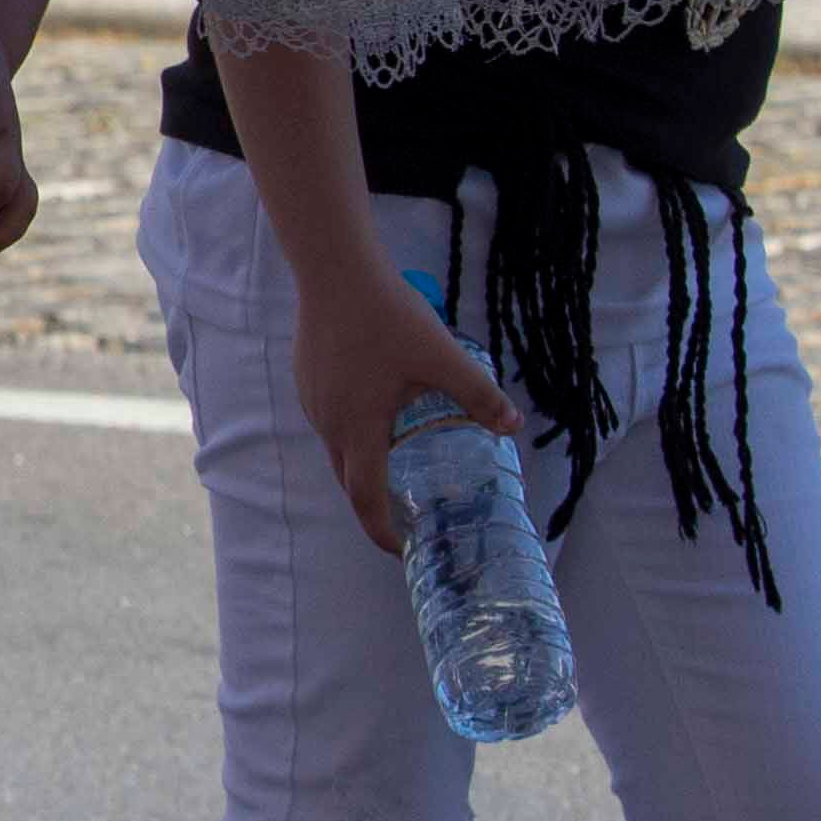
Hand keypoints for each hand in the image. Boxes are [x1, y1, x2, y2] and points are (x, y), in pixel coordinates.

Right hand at [292, 260, 526, 556]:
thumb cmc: (387, 317)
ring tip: (397, 464)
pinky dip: (354, 435)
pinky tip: (378, 412)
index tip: (402, 548)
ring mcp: (314, 401)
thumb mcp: (443, 357)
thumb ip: (479, 395)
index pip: (366, 498)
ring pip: (338, 449)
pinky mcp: (308, 380)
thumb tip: (512, 427)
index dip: (382, 531)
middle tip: (404, 515)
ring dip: (364, 466)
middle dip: (373, 506)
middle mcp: (329, 423)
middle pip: (348, 480)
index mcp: (360, 429)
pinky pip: (330, 421)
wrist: (335, 272)